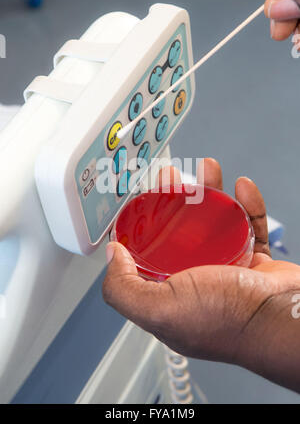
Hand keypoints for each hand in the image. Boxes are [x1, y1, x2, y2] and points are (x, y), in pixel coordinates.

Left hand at [103, 159, 299, 391]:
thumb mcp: (159, 309)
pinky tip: (243, 189)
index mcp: (169, 299)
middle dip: (173, 200)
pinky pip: (248, 226)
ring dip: (211, 194)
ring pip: (213, 224)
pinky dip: (246, 205)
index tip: (139, 203)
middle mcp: (196, 285)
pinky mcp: (254, 263)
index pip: (145, 259)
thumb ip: (123, 288)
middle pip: (179, 233)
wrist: (285, 320)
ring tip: (208, 170)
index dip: (139, 229)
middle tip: (171, 178)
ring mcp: (227, 272)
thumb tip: (111, 256)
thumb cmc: (227, 320)